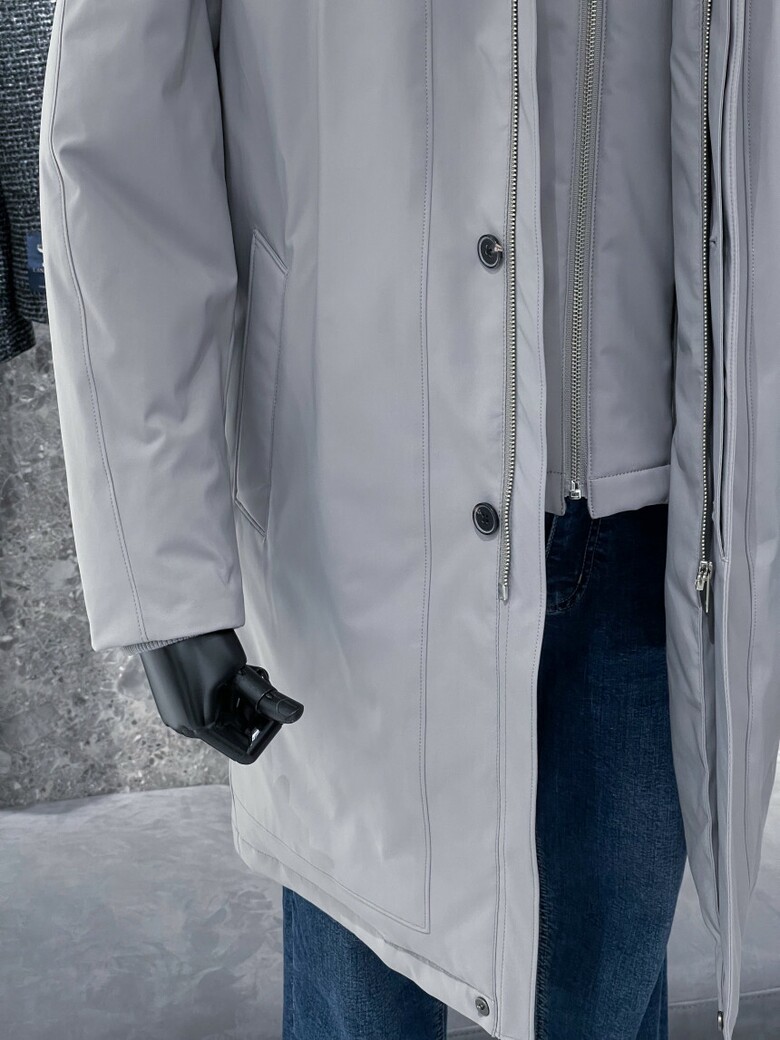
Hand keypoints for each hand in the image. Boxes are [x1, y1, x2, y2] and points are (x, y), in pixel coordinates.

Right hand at [140, 629, 302, 763]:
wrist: (166, 619)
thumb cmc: (201, 645)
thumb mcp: (241, 674)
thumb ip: (267, 700)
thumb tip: (297, 714)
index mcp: (200, 728)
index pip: (243, 749)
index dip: (263, 728)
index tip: (265, 699)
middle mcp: (183, 726)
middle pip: (233, 731)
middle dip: (250, 708)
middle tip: (252, 677)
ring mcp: (175, 712)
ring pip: (220, 717)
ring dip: (236, 698)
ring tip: (237, 670)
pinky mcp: (171, 698)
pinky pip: (204, 706)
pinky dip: (220, 693)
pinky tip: (221, 669)